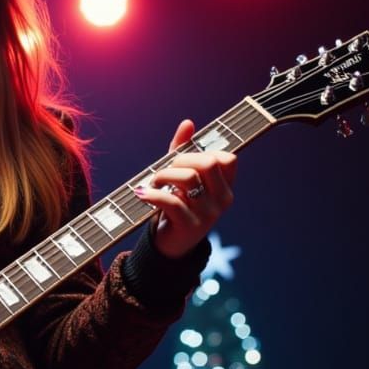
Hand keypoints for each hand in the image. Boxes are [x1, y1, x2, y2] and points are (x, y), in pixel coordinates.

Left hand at [133, 119, 235, 258]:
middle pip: (208, 163)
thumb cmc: (177, 207)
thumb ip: (184, 151)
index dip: (201, 153)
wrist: (171, 245)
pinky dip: (152, 194)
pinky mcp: (190, 225)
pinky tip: (142, 194)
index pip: (227, 158)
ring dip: (164, 175)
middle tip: (163, 172)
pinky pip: (172, 201)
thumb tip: (188, 123)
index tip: (182, 162)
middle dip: (180, 160)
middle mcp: (223, 199)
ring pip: (188, 178)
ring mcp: (209, 214)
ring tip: (153, 183)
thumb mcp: (181, 178)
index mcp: (226, 186)